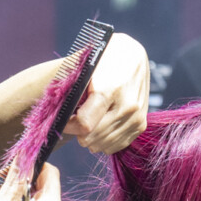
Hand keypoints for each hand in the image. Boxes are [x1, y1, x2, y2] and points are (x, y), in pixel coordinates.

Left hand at [62, 32, 148, 153]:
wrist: (131, 55)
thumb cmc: (103, 58)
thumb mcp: (85, 67)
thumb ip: (72, 91)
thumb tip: (60, 115)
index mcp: (110, 89)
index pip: (84, 124)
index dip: (69, 125)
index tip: (62, 119)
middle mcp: (127, 106)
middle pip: (93, 137)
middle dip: (78, 131)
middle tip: (75, 118)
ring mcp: (136, 117)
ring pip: (103, 145)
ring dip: (91, 137)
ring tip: (88, 120)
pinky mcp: (140, 124)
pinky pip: (115, 146)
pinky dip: (104, 140)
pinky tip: (100, 125)